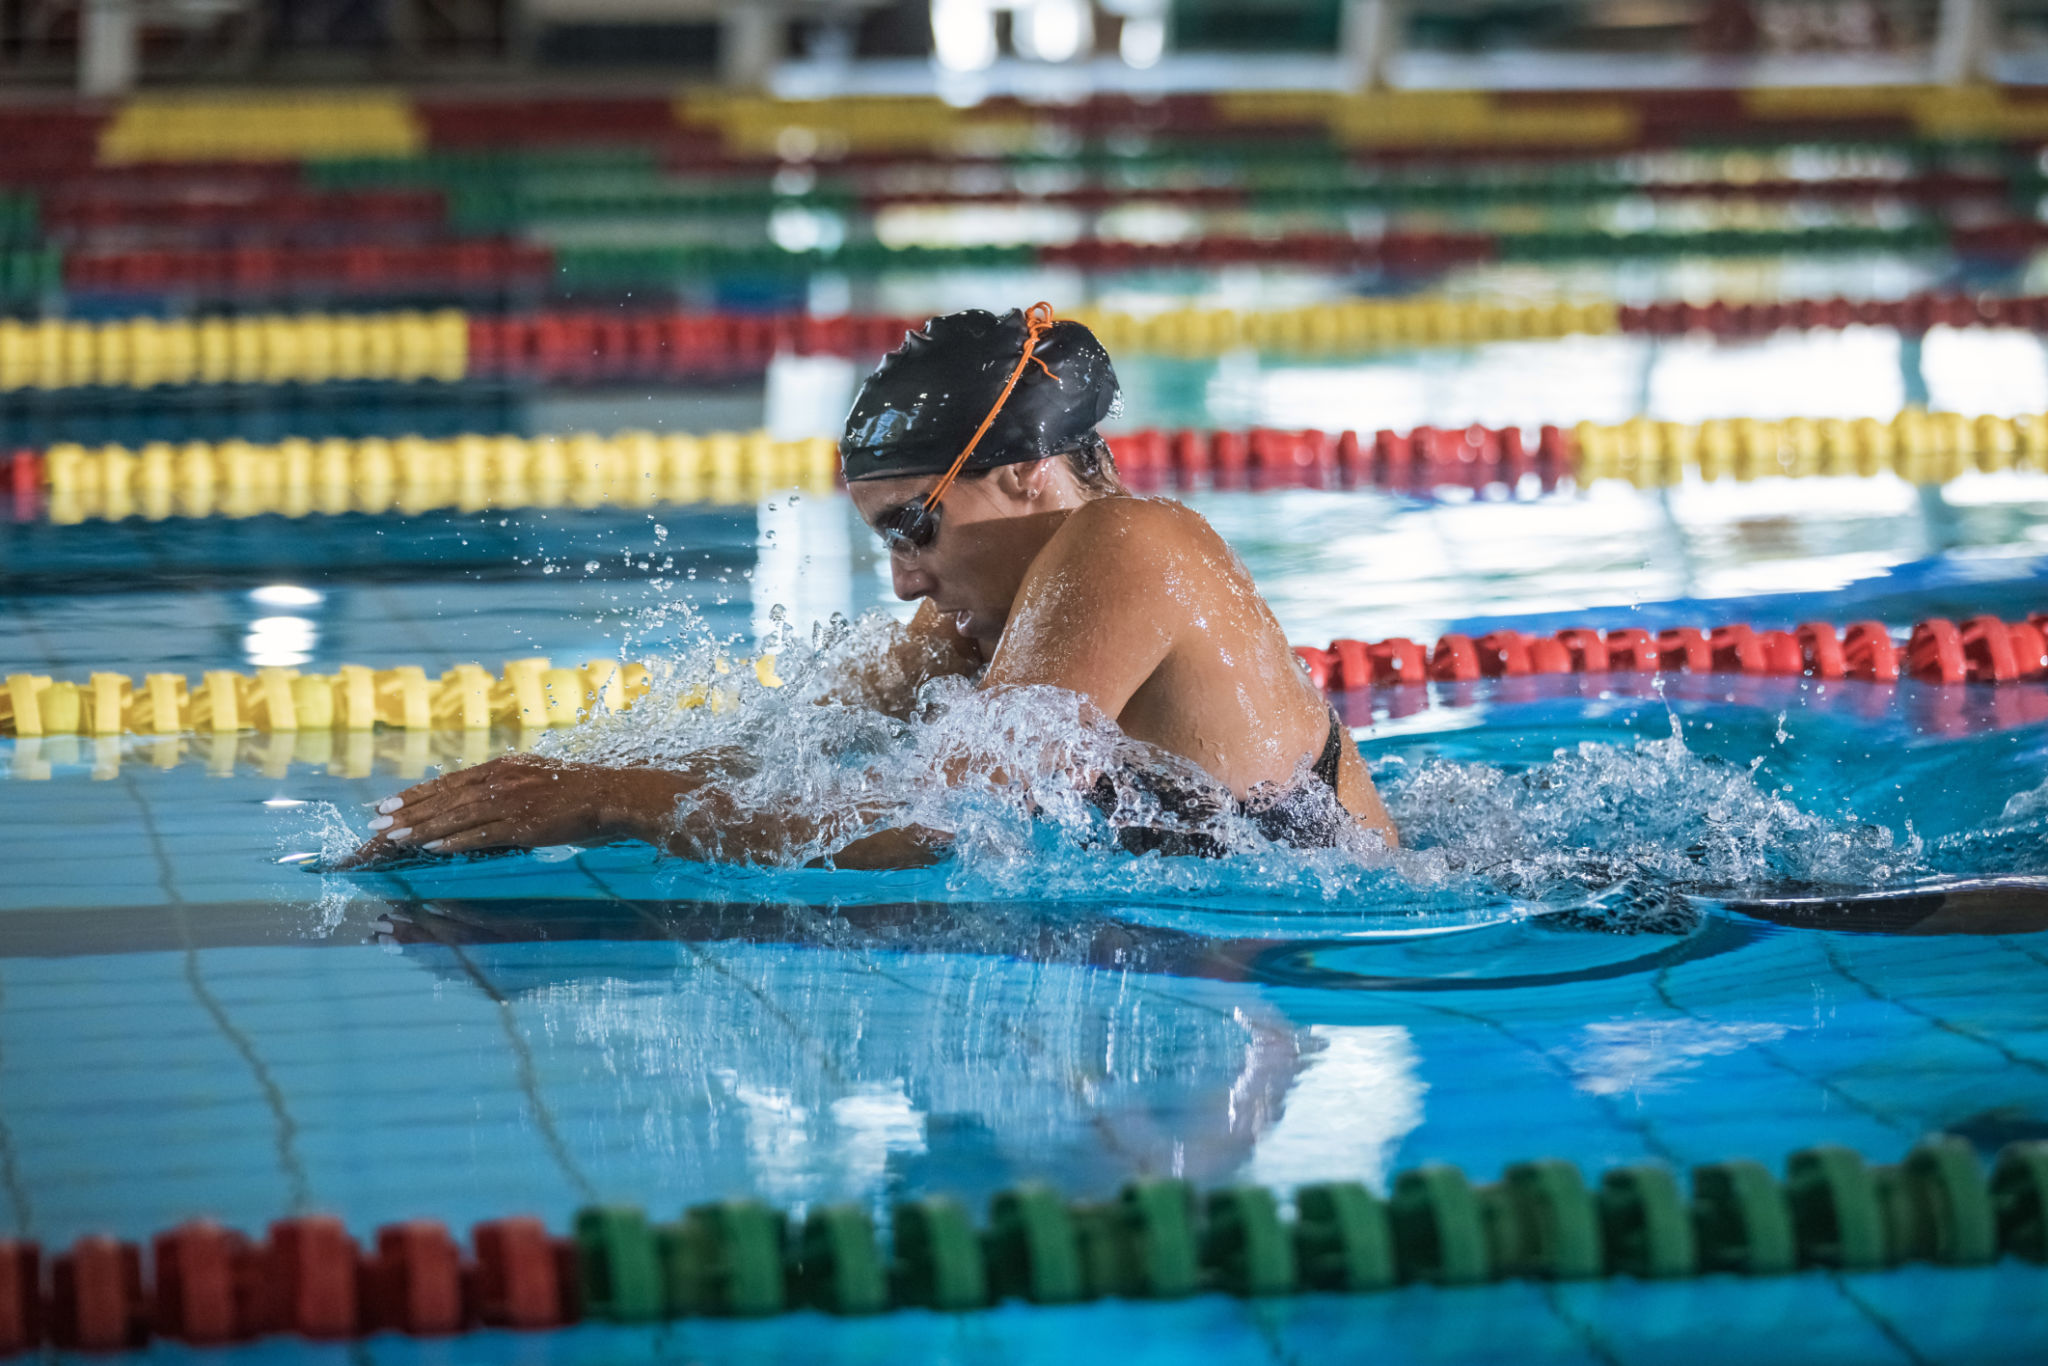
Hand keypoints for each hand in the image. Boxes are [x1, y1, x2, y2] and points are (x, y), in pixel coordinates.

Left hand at [338, 753, 684, 867]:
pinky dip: (455, 841)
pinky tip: (431, 848)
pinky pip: (482, 835)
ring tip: (393, 837)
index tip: (387, 802)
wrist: (613, 796)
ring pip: (456, 816)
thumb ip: (506, 785)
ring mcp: (513, 801)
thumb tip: (478, 798)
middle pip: (445, 797)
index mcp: (504, 766)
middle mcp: (503, 779)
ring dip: (421, 828)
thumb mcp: (536, 777)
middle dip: (408, 811)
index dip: (416, 793)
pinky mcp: (525, 824)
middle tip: (375, 821)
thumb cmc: (578, 791)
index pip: (449, 781)